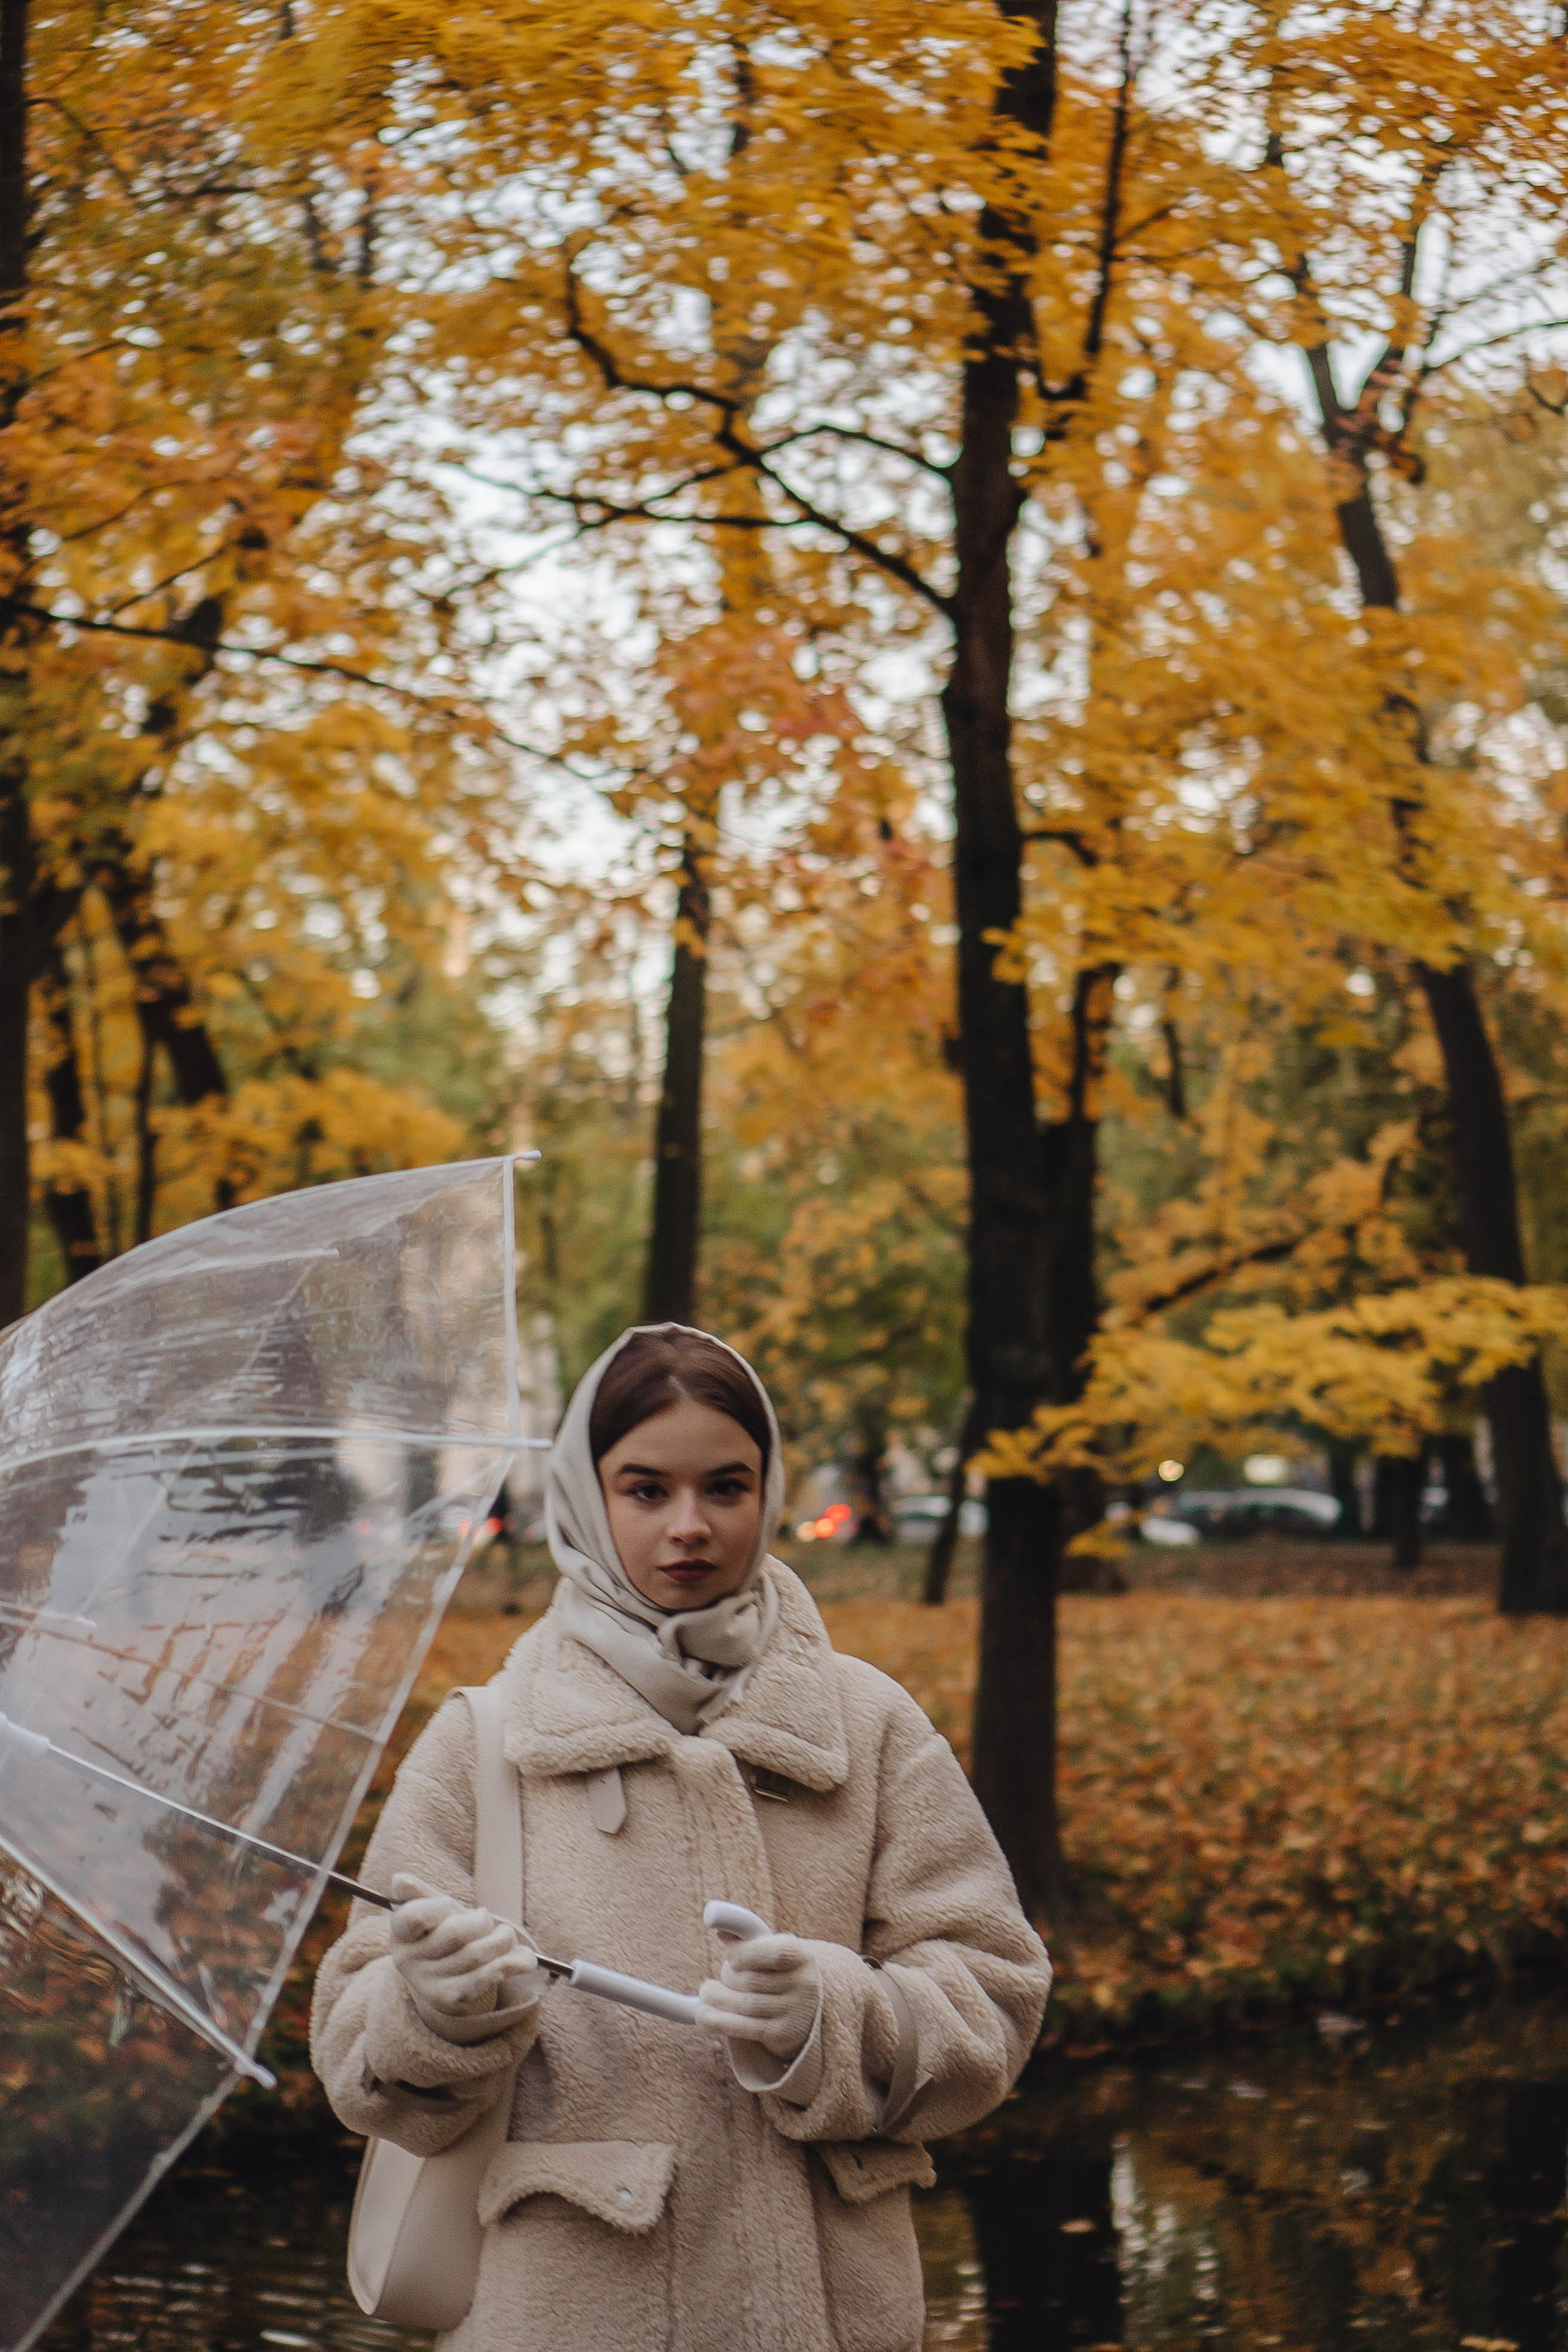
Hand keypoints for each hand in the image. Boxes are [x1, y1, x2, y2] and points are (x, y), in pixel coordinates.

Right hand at [389, 1872, 540, 2020]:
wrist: (447, 1971)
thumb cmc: (441, 1929)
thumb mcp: (432, 1909)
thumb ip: (421, 1893)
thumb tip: (399, 1879)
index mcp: (401, 1933)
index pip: (416, 1915)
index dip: (442, 1906)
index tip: (453, 1905)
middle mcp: (409, 1961)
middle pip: (456, 1933)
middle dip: (482, 1922)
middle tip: (488, 1919)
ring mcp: (429, 1983)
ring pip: (477, 1954)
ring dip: (503, 1940)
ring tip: (506, 1936)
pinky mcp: (453, 1998)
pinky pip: (488, 1977)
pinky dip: (513, 1964)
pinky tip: (525, 1959)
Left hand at [695, 1930, 820, 2065]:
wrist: (807, 2012)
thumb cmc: (779, 1973)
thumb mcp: (773, 1951)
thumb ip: (750, 1939)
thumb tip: (721, 1930)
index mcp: (802, 1957)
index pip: (775, 1952)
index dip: (746, 1953)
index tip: (729, 1956)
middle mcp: (804, 1984)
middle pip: (752, 1979)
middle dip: (727, 1976)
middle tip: (715, 1980)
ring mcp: (795, 2012)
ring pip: (745, 2004)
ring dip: (717, 1998)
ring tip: (706, 1993)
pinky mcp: (783, 2034)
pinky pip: (744, 2028)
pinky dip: (718, 2021)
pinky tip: (703, 2016)